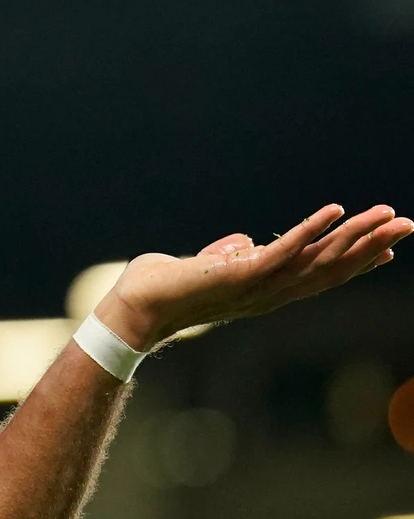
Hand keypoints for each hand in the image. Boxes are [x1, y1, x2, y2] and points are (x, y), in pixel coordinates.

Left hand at [96, 203, 412, 348]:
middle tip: (407, 224)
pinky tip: (335, 211)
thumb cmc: (163, 289)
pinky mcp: (240, 275)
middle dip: (371, 246)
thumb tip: (242, 243)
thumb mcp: (205, 266)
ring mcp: (257, 286)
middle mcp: (268, 292)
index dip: (355, 262)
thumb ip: (226, 255)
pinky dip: (310, 230)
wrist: (132, 308)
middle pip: (331, 268)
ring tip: (387, 215)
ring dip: (354, 235)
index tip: (388, 248)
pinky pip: (283, 251)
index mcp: (264, 290)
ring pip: (317, 259)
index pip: (319, 275)